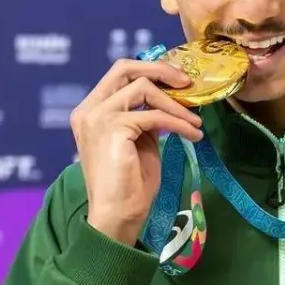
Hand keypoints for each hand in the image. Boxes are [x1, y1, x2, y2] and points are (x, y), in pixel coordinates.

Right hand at [70, 58, 203, 245]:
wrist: (116, 216)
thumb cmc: (128, 186)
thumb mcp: (139, 142)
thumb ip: (144, 117)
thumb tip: (169, 100)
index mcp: (90, 111)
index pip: (119, 73)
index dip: (150, 70)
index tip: (177, 81)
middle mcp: (89, 110)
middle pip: (125, 68)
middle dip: (161, 70)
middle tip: (187, 84)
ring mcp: (98, 117)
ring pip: (144, 89)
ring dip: (176, 105)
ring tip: (195, 124)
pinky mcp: (113, 128)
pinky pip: (155, 116)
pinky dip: (179, 124)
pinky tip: (193, 136)